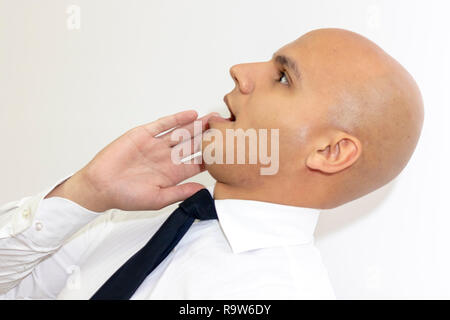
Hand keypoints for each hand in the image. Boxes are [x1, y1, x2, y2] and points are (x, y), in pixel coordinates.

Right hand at [46, 110, 216, 211]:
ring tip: (213, 119)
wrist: (100, 186)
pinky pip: (163, 125)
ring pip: (181, 132)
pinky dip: (176, 119)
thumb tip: (203, 191)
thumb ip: (180, 192)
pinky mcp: (143, 135)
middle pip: (193, 144)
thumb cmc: (126, 196)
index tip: (229, 152)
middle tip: (226, 129)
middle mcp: (167, 157)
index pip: (198, 163)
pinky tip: (190, 115)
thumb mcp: (158, 199)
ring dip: (197, 126)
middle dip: (209, 137)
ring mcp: (156, 145)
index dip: (212, 157)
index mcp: (172, 173)